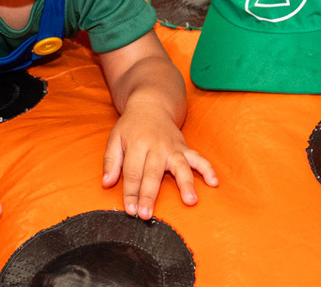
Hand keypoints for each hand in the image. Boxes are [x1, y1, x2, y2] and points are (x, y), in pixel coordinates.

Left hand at [101, 104, 217, 218]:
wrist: (151, 106)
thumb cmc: (130, 127)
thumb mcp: (115, 139)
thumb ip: (110, 161)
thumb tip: (106, 183)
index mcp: (136, 145)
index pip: (132, 172)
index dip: (130, 192)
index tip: (130, 210)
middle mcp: (156, 147)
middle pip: (152, 174)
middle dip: (149, 195)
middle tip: (146, 214)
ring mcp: (173, 148)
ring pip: (180, 166)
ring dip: (185, 184)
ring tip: (190, 201)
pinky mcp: (185, 148)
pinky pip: (199, 158)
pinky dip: (207, 169)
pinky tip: (214, 182)